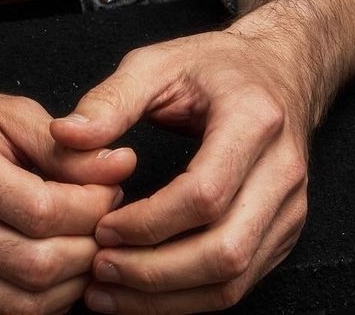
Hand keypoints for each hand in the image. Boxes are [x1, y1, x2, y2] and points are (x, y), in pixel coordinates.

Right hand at [0, 76, 137, 313]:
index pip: (39, 210)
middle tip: (106, 220)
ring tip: (83, 243)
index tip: (111, 189)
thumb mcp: (5, 111)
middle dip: (88, 247)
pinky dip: (38, 300)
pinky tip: (51, 264)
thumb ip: (64, 145)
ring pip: (21, 305)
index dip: (91, 206)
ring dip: (70, 282)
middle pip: (34, 264)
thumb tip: (120, 167)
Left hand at [48, 25, 310, 312]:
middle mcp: (282, 170)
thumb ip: (110, 100)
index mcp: (254, 119)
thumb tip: (65, 135)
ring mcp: (289, 208)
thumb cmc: (216, 66)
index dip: (149, 222)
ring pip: (233, 280)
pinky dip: (187, 298)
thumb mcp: (158, 63)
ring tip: (110, 291)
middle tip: (99, 269)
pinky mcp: (283, 233)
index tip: (102, 227)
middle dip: (154, 273)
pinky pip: (237, 284)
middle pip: (224, 251)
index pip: (204, 194)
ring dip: (167, 298)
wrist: (278, 70)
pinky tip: (142, 291)